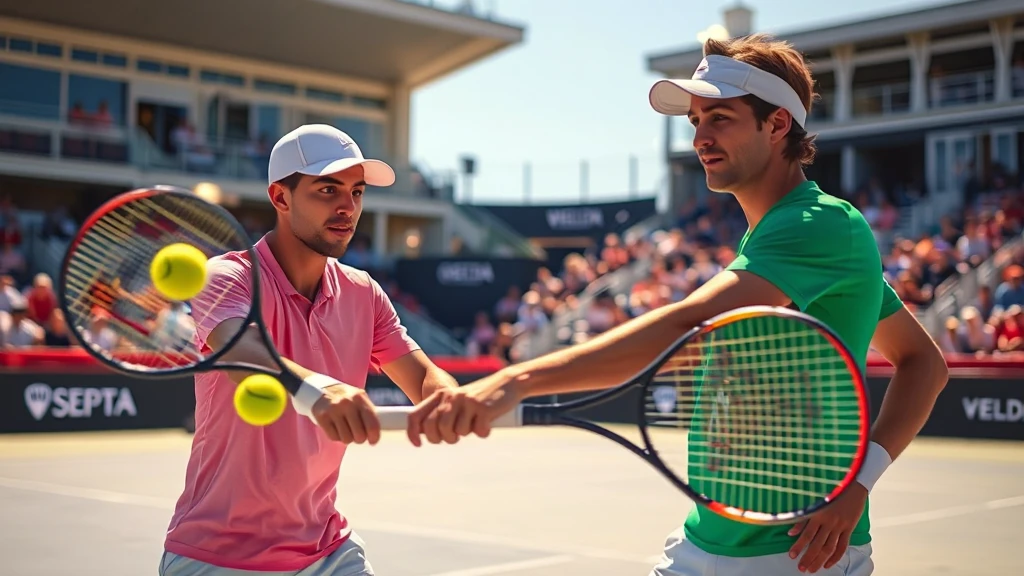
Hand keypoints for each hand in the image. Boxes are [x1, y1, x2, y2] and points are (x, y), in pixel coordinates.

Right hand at [310, 383, 380, 444]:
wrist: (321, 389)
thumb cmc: (347, 399)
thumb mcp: (360, 400)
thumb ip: (369, 414)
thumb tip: (375, 436)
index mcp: (360, 398)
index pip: (372, 424)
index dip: (374, 437)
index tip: (373, 441)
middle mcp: (347, 403)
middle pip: (359, 435)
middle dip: (359, 438)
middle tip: (357, 434)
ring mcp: (333, 409)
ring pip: (346, 439)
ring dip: (347, 438)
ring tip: (345, 429)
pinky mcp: (322, 416)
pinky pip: (334, 437)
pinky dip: (336, 436)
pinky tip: (335, 427)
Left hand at [406, 371, 523, 446]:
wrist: (508, 384)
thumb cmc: (481, 398)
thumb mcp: (458, 402)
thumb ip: (443, 414)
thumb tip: (427, 435)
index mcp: (441, 395)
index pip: (416, 415)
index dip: (412, 432)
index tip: (417, 444)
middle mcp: (451, 397)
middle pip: (435, 429)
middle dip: (444, 438)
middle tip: (455, 437)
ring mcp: (467, 402)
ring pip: (456, 432)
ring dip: (465, 434)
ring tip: (474, 424)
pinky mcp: (483, 408)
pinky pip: (477, 432)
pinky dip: (484, 432)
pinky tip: (488, 423)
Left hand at [787, 484, 867, 572]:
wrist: (851, 484)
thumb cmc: (830, 490)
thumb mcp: (813, 501)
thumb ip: (802, 517)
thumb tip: (790, 532)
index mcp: (818, 514)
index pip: (807, 535)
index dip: (799, 546)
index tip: (792, 556)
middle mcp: (829, 522)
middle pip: (817, 545)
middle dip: (808, 558)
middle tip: (801, 568)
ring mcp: (840, 526)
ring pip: (829, 548)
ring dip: (820, 560)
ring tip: (812, 569)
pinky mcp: (849, 528)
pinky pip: (843, 546)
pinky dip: (835, 557)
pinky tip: (828, 564)